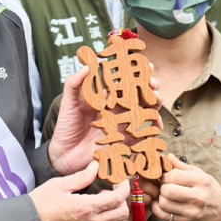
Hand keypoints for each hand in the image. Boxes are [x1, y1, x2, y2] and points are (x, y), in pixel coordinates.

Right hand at [30, 161, 130, 220]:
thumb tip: (95, 167)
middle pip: (121, 216)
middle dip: (121, 203)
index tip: (122, 183)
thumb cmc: (39, 204)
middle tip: (110, 193)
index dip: (124, 189)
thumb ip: (82, 177)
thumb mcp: (59, 184)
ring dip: (109, 214)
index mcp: (87, 208)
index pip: (118, 199)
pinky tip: (84, 217)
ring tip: (95, 204)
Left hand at [47, 65, 161, 173]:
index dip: (138, 74)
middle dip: (151, 88)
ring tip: (156, 99)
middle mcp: (117, 110)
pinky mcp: (125, 141)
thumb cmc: (66, 128)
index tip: (147, 66)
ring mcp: (123, 125)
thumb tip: (86, 66)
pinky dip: (153, 128)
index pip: (126, 82)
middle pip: (141, 96)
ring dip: (155, 104)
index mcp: (106, 98)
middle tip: (153, 84)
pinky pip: (144, 134)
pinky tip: (155, 123)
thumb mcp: (68, 104)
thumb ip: (74, 84)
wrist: (64, 154)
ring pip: (146, 112)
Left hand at [149, 158, 220, 220]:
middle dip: (162, 186)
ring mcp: (192, 212)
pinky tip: (162, 204)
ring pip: (163, 203)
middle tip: (165, 186)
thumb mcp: (201, 174)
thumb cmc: (211, 190)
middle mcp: (198, 198)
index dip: (165, 175)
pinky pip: (163, 215)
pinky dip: (158, 208)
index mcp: (202, 182)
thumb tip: (167, 157)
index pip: (173, 175)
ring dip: (160, 198)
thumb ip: (182, 166)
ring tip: (166, 195)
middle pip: (167, 190)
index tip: (166, 176)